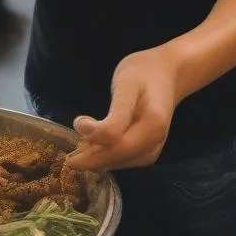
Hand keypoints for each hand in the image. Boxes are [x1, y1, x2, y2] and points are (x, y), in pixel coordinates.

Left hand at [65, 50, 177, 172]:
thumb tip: (84, 131)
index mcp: (153, 125)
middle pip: (118, 157)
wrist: (167, 73)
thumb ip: (113, 114)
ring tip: (77, 149)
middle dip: (91, 158)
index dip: (93, 142)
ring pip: (119, 162)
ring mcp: (153, 149)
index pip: (117, 144)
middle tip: (68, 154)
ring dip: (97, 159)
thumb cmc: (144, 73)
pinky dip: (106, 157)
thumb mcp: (127, 86)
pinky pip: (123, 160)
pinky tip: (92, 148)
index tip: (76, 128)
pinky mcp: (147, 150)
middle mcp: (155, 143)